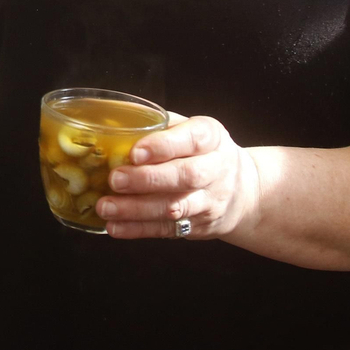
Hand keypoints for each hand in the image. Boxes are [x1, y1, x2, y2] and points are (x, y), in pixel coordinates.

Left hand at [95, 116, 263, 240]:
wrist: (243, 191)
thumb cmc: (201, 152)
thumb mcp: (191, 130)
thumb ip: (159, 125)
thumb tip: (112, 119)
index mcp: (212, 137)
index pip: (193, 139)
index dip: (163, 146)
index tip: (135, 152)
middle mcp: (216, 169)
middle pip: (185, 176)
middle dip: (147, 179)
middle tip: (115, 180)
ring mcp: (210, 201)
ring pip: (175, 207)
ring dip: (137, 209)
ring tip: (106, 207)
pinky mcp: (199, 225)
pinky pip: (168, 229)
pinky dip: (139, 229)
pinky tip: (115, 226)